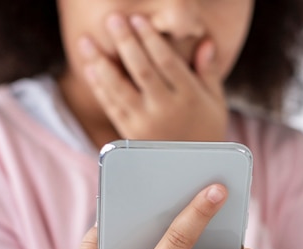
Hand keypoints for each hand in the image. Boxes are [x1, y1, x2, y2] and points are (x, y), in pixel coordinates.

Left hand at [79, 13, 227, 141]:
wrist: (193, 174)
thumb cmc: (207, 133)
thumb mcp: (216, 103)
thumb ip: (209, 72)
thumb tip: (206, 43)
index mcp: (189, 97)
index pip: (166, 61)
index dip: (151, 39)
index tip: (138, 20)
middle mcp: (166, 110)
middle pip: (141, 70)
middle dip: (125, 42)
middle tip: (113, 19)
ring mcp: (146, 124)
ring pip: (120, 88)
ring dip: (101, 63)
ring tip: (87, 42)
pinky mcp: (131, 136)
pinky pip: (112, 107)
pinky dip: (100, 87)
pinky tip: (91, 69)